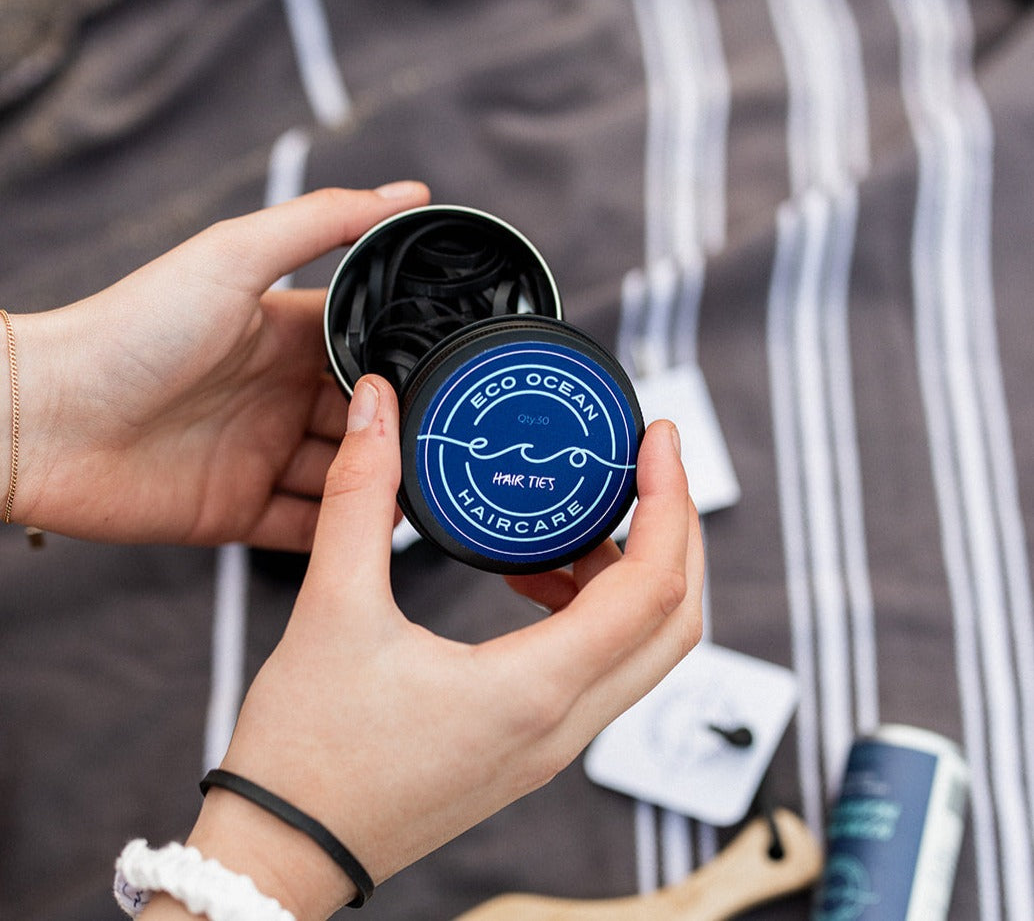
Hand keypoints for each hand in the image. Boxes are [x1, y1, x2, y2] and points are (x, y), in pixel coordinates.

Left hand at [8, 183, 428, 548]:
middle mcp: (277, 396)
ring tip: (426, 485)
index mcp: (283, 336)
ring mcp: (260, 455)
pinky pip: (307, 527)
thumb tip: (408, 191)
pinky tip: (375, 528)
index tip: (451, 371)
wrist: (46, 421)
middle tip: (446, 437)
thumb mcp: (235, 256)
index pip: (364, 347)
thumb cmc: (132, 330)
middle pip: (362, 418)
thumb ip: (324, 222)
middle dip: (400, 428)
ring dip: (382, 483)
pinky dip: (343, 530)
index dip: (404, 360)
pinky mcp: (239, 510)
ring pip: (345, 476)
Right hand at [165, 375, 702, 920]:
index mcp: (533, 691)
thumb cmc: (307, 754)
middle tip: (645, 465)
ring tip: (580, 519)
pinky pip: (601, 672)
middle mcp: (561, 726)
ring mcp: (552, 746)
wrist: (282, 858)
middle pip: (676, 622)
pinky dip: (597, 613)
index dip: (669, 500)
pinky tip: (535, 580)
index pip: (652, 588)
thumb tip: (375, 409)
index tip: (655, 438)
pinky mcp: (530, 749)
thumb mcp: (332, 609)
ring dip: (636, 575)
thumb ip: (360, 495)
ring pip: (645, 652)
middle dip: (676, 531)